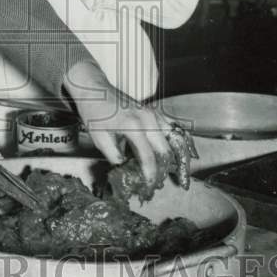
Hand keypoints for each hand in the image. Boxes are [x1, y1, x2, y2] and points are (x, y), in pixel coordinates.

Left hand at [64, 59, 182, 184]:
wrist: (95, 90)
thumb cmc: (94, 111)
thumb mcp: (99, 138)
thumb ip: (115, 157)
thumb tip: (127, 173)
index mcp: (132, 125)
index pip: (148, 156)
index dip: (150, 175)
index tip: (149, 186)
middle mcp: (147, 118)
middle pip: (165, 150)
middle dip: (164, 170)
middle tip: (158, 183)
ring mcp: (153, 113)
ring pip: (175, 139)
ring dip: (175, 157)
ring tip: (173, 172)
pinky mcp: (155, 112)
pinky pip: (173, 128)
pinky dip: (178, 142)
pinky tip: (182, 153)